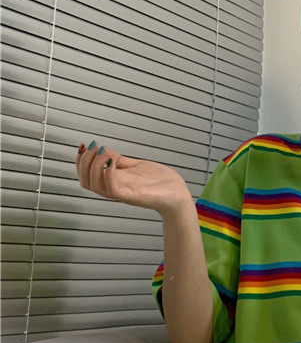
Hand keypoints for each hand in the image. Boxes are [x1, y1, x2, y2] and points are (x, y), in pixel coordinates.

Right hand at [75, 141, 191, 216]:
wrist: (178, 193)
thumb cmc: (160, 183)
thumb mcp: (135, 166)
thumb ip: (119, 160)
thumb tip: (102, 149)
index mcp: (114, 182)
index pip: (85, 176)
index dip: (79, 161)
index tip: (84, 146)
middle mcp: (115, 189)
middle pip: (85, 181)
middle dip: (83, 162)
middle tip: (93, 149)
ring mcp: (123, 193)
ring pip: (94, 185)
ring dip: (93, 166)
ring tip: (103, 154)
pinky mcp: (132, 196)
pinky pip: (112, 188)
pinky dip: (107, 173)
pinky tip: (112, 162)